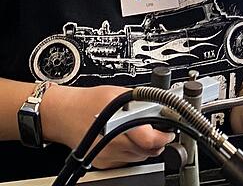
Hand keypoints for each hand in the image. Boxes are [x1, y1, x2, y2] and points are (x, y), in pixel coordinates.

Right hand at [44, 85, 175, 168]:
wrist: (62, 114)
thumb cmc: (87, 102)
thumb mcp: (119, 93)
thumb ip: (143, 101)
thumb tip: (163, 105)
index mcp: (118, 126)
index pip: (151, 141)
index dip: (164, 136)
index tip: (168, 130)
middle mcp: (112, 145)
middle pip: (148, 151)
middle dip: (157, 141)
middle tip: (157, 129)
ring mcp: (106, 157)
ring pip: (140, 157)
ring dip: (145, 146)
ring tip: (140, 131)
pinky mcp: (102, 163)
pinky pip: (127, 160)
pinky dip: (132, 151)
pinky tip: (127, 138)